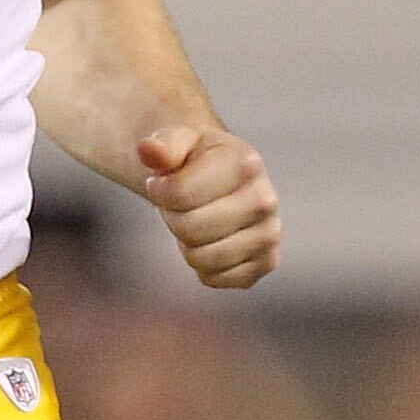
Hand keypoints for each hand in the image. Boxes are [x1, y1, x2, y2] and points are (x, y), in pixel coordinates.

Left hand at [137, 124, 280, 290]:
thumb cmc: (195, 160)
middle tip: (181, 204)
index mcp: (246, 163)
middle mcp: (265, 200)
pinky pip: (214, 279)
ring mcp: (269, 234)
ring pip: (200, 259)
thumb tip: (150, 150)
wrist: (222, 177)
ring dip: (187, 242)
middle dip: (173, 218)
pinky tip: (211, 240)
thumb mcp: (177, 140)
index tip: (163, 181)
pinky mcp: (266, 262)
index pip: (179, 194)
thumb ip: (164, 144)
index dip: (158, 191)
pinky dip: (202, 265)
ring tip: (197, 219)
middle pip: (189, 229)